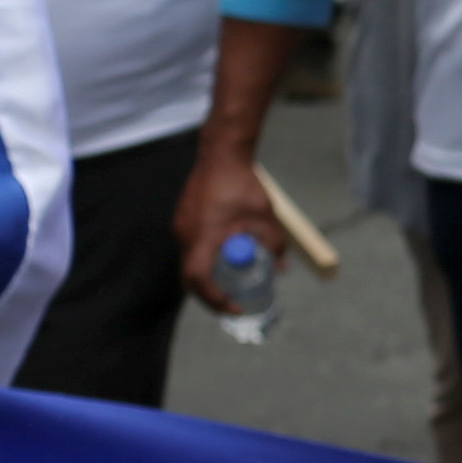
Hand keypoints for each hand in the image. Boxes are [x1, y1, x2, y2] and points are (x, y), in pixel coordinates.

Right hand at [173, 140, 283, 310]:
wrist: (221, 155)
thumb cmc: (243, 185)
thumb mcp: (266, 218)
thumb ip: (274, 245)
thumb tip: (280, 269)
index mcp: (203, 237)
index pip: (199, 279)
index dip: (215, 298)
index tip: (235, 307)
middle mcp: (186, 235)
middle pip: (190, 276)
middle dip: (210, 295)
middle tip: (231, 303)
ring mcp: (181, 226)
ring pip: (190, 261)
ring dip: (208, 275)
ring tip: (231, 282)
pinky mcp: (182, 219)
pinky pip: (192, 247)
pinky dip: (206, 258)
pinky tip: (224, 256)